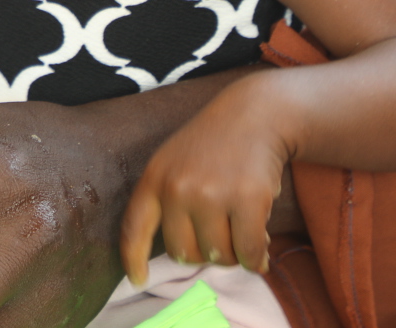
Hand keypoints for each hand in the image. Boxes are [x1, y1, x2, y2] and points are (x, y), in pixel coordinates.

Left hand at [119, 80, 288, 284]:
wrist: (255, 115)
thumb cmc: (212, 145)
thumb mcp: (173, 162)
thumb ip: (168, 202)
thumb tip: (182, 255)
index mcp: (154, 178)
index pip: (134, 228)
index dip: (134, 260)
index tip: (138, 280)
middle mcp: (178, 188)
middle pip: (183, 253)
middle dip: (203, 252)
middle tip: (220, 234)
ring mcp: (212, 194)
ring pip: (218, 256)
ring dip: (233, 253)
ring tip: (242, 230)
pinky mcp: (247, 200)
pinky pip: (248, 252)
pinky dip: (257, 257)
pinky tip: (261, 247)